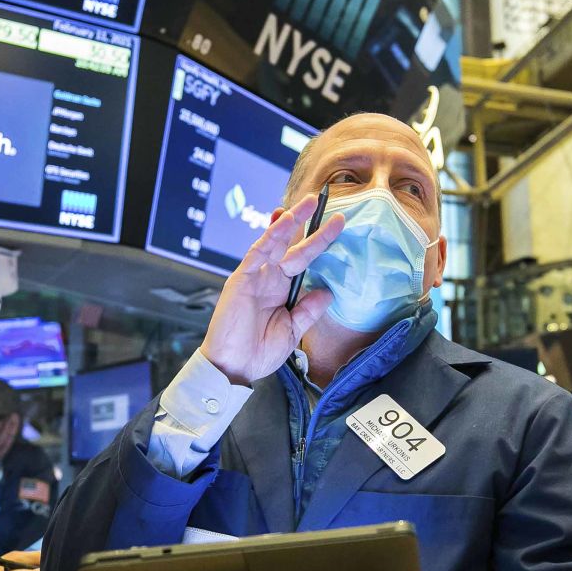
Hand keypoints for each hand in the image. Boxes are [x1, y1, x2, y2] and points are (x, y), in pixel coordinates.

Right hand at [200, 194, 344, 384]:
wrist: (234, 368)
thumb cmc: (258, 353)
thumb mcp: (292, 331)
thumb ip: (308, 311)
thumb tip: (327, 291)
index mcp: (281, 290)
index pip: (303, 260)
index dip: (319, 243)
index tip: (338, 226)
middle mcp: (269, 279)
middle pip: (292, 246)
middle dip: (309, 225)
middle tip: (325, 203)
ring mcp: (255, 277)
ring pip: (275, 242)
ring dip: (291, 221)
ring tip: (308, 203)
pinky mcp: (241, 279)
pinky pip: (257, 252)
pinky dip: (270, 235)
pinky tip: (284, 220)